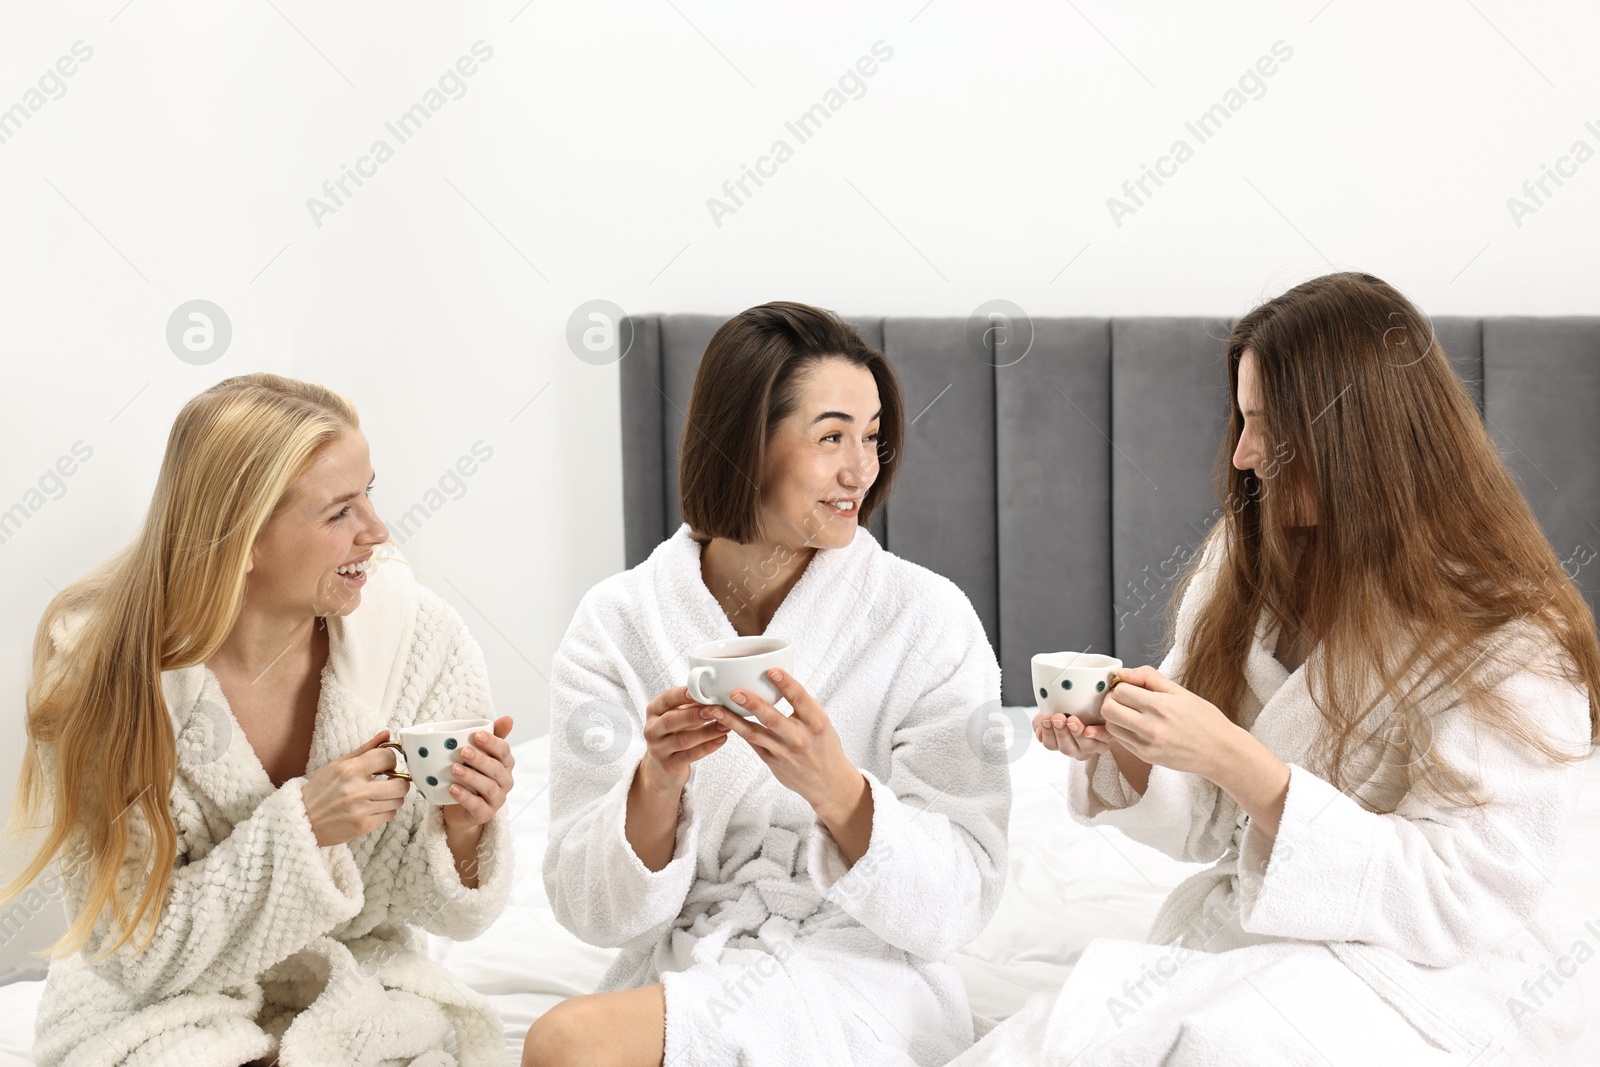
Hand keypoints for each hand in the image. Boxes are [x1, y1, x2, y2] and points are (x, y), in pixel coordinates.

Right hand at [302, 731, 411, 846]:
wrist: (301, 820)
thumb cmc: (320, 790)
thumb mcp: (338, 764)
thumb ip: (365, 749)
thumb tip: (387, 734)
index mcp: (349, 770)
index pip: (388, 758)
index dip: (391, 761)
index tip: (385, 766)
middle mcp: (356, 790)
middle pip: (401, 784)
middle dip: (400, 781)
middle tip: (390, 782)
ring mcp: (360, 810)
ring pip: (398, 801)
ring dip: (393, 797)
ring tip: (380, 795)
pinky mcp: (363, 826)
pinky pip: (390, 815)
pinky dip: (386, 810)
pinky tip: (373, 807)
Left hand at [441, 715, 515, 829]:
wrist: (461, 809)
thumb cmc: (472, 776)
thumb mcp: (479, 755)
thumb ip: (492, 737)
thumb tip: (509, 719)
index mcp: (505, 764)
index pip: (504, 751)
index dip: (492, 742)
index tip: (475, 734)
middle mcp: (505, 781)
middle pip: (496, 769)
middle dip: (480, 759)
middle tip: (462, 751)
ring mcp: (497, 799)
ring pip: (488, 787)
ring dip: (471, 777)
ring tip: (454, 769)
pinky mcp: (486, 814)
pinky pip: (477, 806)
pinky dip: (465, 797)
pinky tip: (452, 789)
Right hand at [639, 685, 729, 792]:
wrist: (662, 766)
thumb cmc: (674, 733)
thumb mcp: (677, 715)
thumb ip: (690, 705)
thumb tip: (713, 693)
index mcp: (654, 711)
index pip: (666, 699)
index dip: (682, 695)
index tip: (700, 691)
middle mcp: (652, 729)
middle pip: (670, 720)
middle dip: (694, 714)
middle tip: (715, 709)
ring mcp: (659, 749)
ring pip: (682, 740)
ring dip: (706, 732)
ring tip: (725, 725)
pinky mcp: (669, 765)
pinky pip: (690, 755)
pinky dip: (708, 747)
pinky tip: (721, 739)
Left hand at [708, 669, 861, 822]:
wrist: (828, 783)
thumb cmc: (823, 746)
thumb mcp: (821, 722)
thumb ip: (802, 705)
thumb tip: (777, 679)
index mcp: (817, 723)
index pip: (801, 700)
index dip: (786, 684)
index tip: (772, 670)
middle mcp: (800, 738)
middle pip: (773, 719)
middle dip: (752, 705)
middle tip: (734, 692)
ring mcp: (784, 752)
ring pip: (755, 734)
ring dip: (732, 720)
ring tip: (714, 709)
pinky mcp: (772, 762)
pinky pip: (752, 743)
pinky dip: (738, 730)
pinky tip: (722, 720)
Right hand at [1032, 711, 1113, 759]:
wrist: (1097, 703)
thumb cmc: (1072, 709)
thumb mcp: (1052, 712)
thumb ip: (1041, 721)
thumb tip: (1038, 728)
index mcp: (1062, 743)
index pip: (1051, 744)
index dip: (1047, 734)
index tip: (1045, 719)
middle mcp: (1078, 749)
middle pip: (1067, 748)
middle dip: (1061, 733)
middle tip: (1058, 718)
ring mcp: (1094, 746)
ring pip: (1085, 746)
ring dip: (1076, 734)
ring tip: (1071, 720)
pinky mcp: (1109, 738)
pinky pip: (1104, 738)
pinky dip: (1097, 735)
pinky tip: (1089, 730)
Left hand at [1098, 665, 1237, 777]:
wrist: (1220, 752)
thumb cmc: (1204, 719)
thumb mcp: (1180, 691)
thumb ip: (1149, 677)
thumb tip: (1123, 672)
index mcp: (1160, 706)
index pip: (1120, 691)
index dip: (1121, 686)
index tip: (1129, 686)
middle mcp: (1151, 727)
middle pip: (1108, 710)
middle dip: (1112, 700)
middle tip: (1125, 699)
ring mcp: (1147, 745)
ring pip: (1111, 727)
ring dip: (1116, 718)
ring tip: (1132, 714)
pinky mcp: (1146, 757)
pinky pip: (1121, 741)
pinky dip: (1124, 732)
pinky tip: (1138, 727)